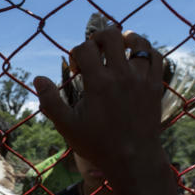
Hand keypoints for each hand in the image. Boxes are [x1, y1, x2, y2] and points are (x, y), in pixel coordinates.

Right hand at [33, 27, 163, 184]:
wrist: (133, 159)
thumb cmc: (97, 144)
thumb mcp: (66, 126)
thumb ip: (50, 101)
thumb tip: (38, 78)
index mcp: (98, 82)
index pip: (85, 48)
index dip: (76, 53)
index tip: (77, 71)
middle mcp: (121, 75)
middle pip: (112, 35)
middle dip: (98, 37)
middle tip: (94, 51)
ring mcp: (141, 79)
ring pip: (138, 42)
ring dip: (125, 40)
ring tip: (118, 48)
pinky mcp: (155, 86)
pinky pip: (155, 57)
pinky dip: (145, 52)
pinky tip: (136, 60)